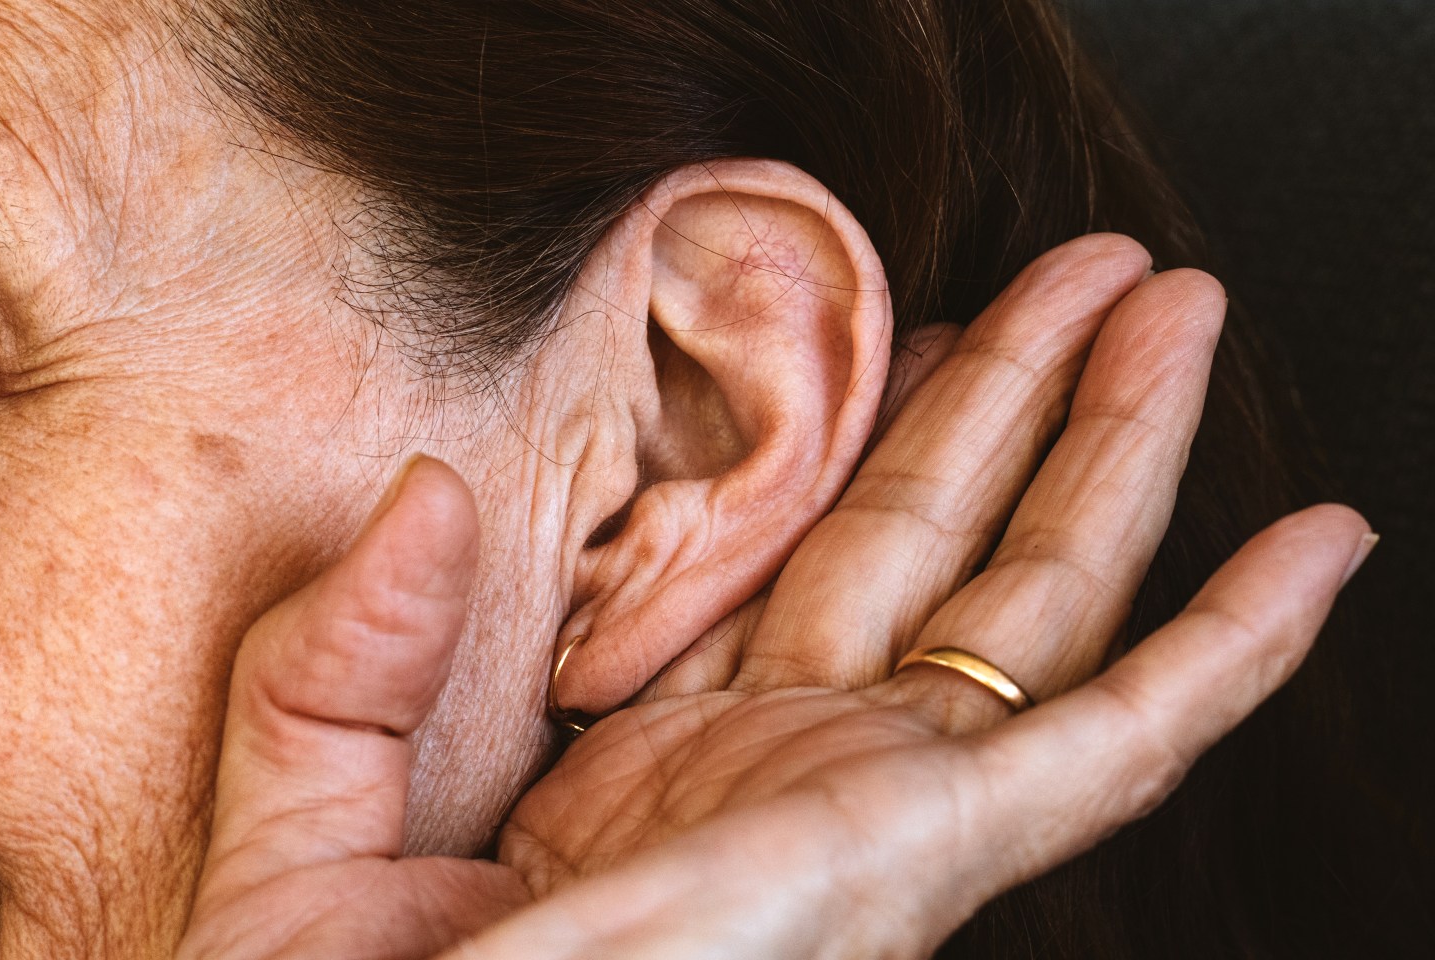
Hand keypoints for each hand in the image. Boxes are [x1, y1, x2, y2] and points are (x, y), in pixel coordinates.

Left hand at [176, 238, 1372, 958]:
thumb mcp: (305, 818)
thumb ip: (350, 656)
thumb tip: (420, 493)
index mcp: (663, 751)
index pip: (794, 552)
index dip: (868, 427)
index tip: (916, 326)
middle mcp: (786, 760)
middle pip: (936, 533)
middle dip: (1023, 389)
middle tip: (1100, 273)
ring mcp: (874, 803)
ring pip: (1032, 591)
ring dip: (1119, 445)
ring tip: (1180, 311)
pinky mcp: (932, 854)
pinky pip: (1119, 740)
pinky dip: (1227, 648)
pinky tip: (1312, 550)